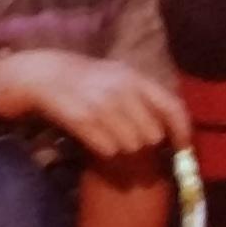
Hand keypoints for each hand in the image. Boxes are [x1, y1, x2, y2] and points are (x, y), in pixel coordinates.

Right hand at [0, 50, 186, 157]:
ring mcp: (101, 104)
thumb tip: (169, 130)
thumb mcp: (117, 78)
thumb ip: (143, 98)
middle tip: (129, 140)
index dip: (183, 133)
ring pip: (131, 145)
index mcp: (135, 77)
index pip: (173, 108)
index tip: (184, 151)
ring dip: (122, 147)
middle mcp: (122, 89)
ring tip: (108, 136)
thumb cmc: (84, 79)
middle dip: (144, 143)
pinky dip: (103, 149)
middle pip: (152, 134)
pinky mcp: (82, 119)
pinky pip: (107, 149)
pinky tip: (94, 139)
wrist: (41, 75)